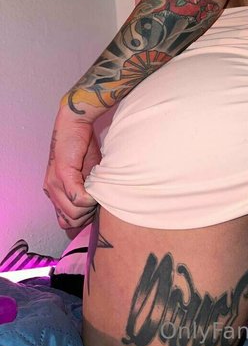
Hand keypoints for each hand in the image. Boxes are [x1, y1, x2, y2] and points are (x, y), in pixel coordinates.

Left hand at [43, 105, 98, 228]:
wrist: (74, 123)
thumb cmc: (83, 146)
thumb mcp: (87, 173)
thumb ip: (88, 190)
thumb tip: (98, 206)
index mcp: (55, 191)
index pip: (65, 221)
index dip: (82, 219)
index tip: (94, 208)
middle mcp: (51, 190)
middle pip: (71, 221)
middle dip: (88, 215)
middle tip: (97, 200)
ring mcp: (55, 184)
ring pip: (75, 213)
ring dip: (90, 207)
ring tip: (97, 192)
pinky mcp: (62, 175)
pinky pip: (78, 198)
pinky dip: (90, 198)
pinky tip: (95, 188)